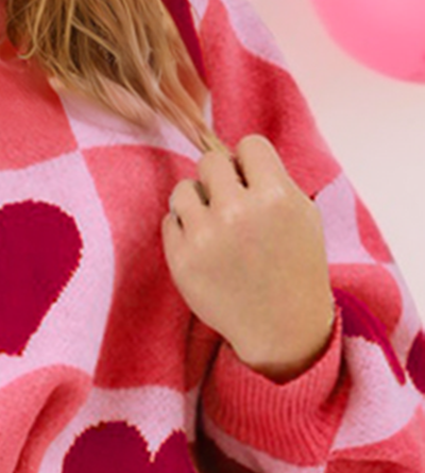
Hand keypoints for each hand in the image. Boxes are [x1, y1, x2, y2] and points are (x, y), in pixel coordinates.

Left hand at [163, 135, 335, 380]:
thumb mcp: (303, 214)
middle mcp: (237, 212)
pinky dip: (185, 230)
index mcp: (275, 196)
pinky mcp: (181, 260)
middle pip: (210, 161)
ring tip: (215, 225)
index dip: (250, 164)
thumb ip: (272, 178)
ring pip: (183, 189)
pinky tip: (207, 249)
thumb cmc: (294, 265)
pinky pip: (169, 221)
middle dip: (220, 179)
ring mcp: (205, 237)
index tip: (254, 185)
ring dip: (197, 201)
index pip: (248, 145)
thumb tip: (233, 153)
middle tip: (233, 206)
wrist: (281, 326)